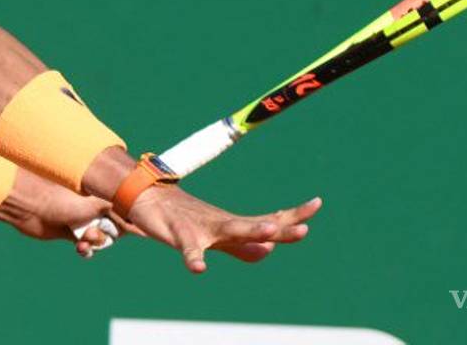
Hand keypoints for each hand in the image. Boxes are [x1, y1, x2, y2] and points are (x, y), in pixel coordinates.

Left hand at [0, 169, 134, 254]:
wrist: (30, 207)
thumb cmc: (62, 199)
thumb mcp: (95, 203)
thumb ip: (118, 210)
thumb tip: (139, 220)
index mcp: (100, 194)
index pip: (123, 208)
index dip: (129, 220)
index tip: (137, 230)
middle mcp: (92, 206)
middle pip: (114, 226)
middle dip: (108, 233)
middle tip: (96, 231)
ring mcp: (81, 220)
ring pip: (100, 238)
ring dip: (95, 242)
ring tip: (84, 239)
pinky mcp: (69, 233)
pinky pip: (86, 247)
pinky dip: (85, 250)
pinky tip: (80, 248)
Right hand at [126, 186, 320, 272]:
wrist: (149, 198)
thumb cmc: (186, 218)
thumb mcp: (217, 237)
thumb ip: (241, 247)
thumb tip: (267, 252)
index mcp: (233, 226)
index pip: (268, 219)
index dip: (292, 216)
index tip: (317, 203)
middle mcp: (223, 224)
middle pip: (256, 224)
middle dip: (280, 227)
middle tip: (304, 228)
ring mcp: (202, 227)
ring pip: (229, 229)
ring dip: (250, 230)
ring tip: (270, 233)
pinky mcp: (179, 232)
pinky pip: (188, 246)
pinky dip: (193, 257)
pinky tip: (199, 269)